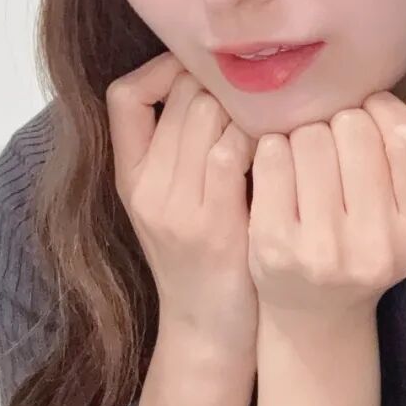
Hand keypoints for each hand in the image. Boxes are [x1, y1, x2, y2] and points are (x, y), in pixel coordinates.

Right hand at [106, 51, 259, 360]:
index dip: (164, 70)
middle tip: (262, 99)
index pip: (125, 95)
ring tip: (275, 120)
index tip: (205, 77)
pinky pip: (230, 151)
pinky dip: (259, 139)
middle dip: (225, 86)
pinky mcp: (209, 225)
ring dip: (249, 109)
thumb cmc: (207, 262)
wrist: (209, 335)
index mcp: (130, 177)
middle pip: (180, 95)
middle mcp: (145, 187)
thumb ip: (183, 151)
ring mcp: (174, 206)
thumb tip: (220, 84)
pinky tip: (281, 149)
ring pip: (207, 114)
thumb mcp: (177, 203)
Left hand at [247, 82, 405, 327]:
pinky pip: (272, 156)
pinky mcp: (274, 245)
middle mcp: (378, 246)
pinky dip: (275, 148)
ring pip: (310, 137)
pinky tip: (282, 167)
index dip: (385, 110)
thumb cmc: (373, 238)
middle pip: (354, 129)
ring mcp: (323, 249)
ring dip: (306, 134)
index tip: (372, 115)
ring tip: (310, 156)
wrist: (318, 310)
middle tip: (336, 140)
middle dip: (342, 121)